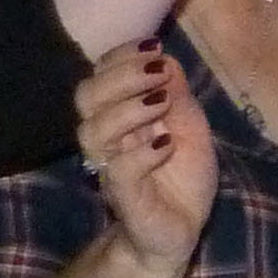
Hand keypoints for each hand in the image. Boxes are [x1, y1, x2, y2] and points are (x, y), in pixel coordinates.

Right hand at [77, 42, 213, 272]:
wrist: (181, 230)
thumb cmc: (181, 176)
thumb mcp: (190, 126)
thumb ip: (177, 94)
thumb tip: (164, 58)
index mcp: (118, 115)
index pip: (99, 76)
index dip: (120, 57)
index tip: (154, 47)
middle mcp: (107, 139)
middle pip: (87, 96)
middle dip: (123, 76)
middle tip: (159, 73)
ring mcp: (111, 168)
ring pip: (94, 131)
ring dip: (129, 110)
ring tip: (162, 104)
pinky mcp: (124, 198)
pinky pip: (119, 170)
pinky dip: (143, 152)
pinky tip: (167, 145)